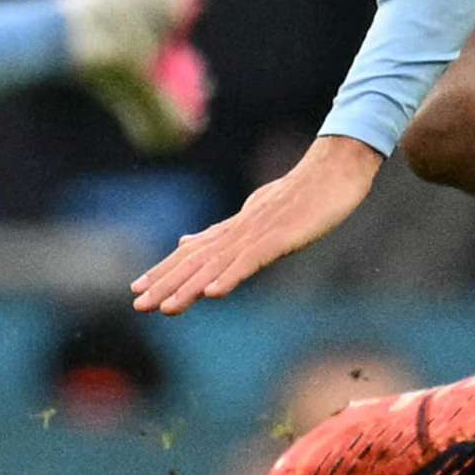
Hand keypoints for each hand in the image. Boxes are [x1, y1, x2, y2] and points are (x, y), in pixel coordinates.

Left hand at [130, 135, 382, 312]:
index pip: (194, 252)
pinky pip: (252, 260)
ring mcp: (260, 232)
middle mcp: (242, 229)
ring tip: (165, 308)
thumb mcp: (263, 213)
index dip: (165, 270)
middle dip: (167, 283)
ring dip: (190, 287)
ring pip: (218, 263)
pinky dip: (230, 276)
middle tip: (138, 304)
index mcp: (238, 227)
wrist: (337, 167)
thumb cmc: (305, 193)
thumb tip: (201, 238)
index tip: (137, 288)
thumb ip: (232, 230)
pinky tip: (212, 293)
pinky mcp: (282, 236)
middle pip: (197, 259)